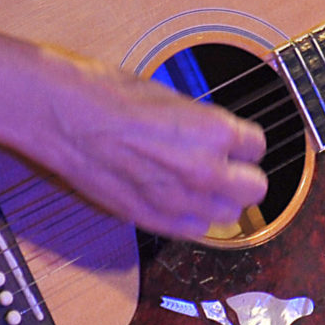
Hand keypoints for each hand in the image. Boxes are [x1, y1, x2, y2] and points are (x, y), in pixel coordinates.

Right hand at [23, 49, 267, 240]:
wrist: (66, 115)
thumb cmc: (110, 94)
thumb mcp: (172, 96)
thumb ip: (202, 124)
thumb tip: (216, 135)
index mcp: (214, 130)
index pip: (257, 145)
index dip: (244, 140)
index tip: (234, 139)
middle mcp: (205, 170)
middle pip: (253, 188)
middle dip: (243, 174)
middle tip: (227, 164)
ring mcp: (178, 200)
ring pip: (227, 215)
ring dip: (219, 199)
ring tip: (199, 181)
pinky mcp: (151, 219)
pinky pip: (193, 230)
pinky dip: (191, 216)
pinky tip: (177, 197)